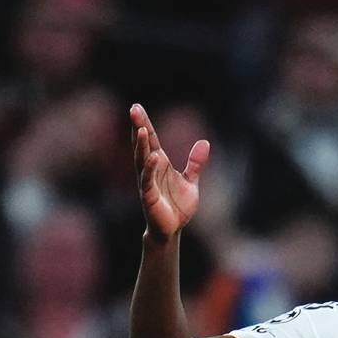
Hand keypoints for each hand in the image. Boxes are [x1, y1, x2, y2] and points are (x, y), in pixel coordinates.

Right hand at [130, 103, 209, 240]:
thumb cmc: (177, 205)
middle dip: (138, 127)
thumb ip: (195, 163)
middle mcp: (150, 170)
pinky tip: (153, 157)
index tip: (137, 107)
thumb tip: (204, 142)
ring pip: (142, 160)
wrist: (173, 229)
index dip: (144, 124)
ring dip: (140, 145)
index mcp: (159, 164)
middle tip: (133, 109)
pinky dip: (150, 169)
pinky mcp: (149, 197)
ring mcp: (147, 183)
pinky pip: (148, 180)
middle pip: (142, 145)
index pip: (150, 140)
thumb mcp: (190, 181)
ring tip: (139, 129)